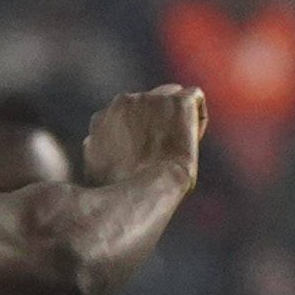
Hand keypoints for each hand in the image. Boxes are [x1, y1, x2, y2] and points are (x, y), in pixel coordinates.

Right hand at [83, 85, 205, 191]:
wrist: (151, 192)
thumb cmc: (123, 196)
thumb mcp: (97, 172)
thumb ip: (100, 153)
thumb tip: (98, 151)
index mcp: (102, 120)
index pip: (124, 115)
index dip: (138, 133)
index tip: (146, 154)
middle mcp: (123, 102)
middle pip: (147, 103)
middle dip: (156, 121)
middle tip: (164, 152)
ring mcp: (151, 99)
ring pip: (170, 98)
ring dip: (175, 119)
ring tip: (179, 150)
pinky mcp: (178, 102)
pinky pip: (194, 99)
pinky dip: (197, 118)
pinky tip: (193, 140)